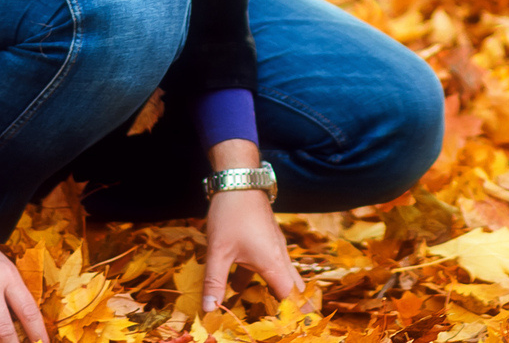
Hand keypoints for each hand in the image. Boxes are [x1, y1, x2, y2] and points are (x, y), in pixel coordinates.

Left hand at [201, 140, 301, 311]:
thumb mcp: (218, 251)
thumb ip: (215, 282)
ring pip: (283, 277)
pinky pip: (271, 267)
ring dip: (278, 296)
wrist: (239, 180)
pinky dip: (263, 280)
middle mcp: (280, 258)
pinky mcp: (267, 240)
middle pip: (294, 290)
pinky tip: (238, 286)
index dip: (297, 317)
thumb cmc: (231, 214)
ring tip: (270, 314)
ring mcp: (275, 247)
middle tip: (293, 326)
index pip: (292, 299)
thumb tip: (209, 311)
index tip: (299, 331)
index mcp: (273, 265)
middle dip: (295, 309)